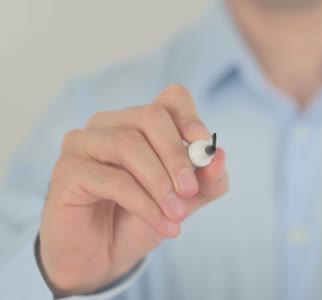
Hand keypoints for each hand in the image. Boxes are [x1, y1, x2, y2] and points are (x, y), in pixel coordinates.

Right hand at [38, 84, 227, 296]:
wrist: (103, 258)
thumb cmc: (141, 219)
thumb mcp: (185, 200)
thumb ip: (207, 180)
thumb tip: (219, 156)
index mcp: (140, 123)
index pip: (170, 98)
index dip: (189, 116)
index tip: (203, 144)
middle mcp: (109, 124)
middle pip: (150, 116)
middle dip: (177, 155)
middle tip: (191, 191)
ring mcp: (83, 143)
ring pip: (129, 144)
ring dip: (160, 183)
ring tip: (177, 214)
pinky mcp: (67, 170)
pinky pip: (112, 179)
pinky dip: (145, 204)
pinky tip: (163, 225)